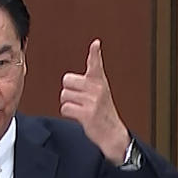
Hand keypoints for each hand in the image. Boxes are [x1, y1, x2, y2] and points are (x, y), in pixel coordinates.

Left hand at [60, 39, 130, 160]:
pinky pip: (65, 108)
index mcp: (100, 82)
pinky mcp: (87, 113)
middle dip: (68, 90)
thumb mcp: (100, 94)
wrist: (113, 133)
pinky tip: (78, 116)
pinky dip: (68, 113)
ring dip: (68, 103)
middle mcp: (97, 89)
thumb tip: (68, 79)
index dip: (94, 53)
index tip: (96, 43)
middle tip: (78, 99)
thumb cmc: (103, 113)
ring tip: (80, 109)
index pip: (96, 64)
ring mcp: (92, 101)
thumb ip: (88, 84)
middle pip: (67, 80)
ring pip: (64, 95)